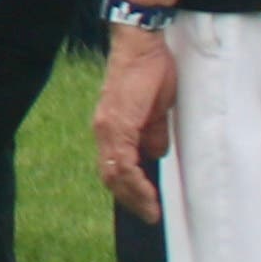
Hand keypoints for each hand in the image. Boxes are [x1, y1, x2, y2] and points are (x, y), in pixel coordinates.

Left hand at [95, 25, 177, 217]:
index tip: (147, 207)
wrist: (142, 45)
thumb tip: (155, 154)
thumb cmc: (151, 73)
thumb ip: (153, 133)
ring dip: (133, 196)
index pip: (114, 168)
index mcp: (112, 128)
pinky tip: (148, 193)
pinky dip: (134, 180)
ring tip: (150, 211)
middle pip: (110, 175)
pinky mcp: (117, 122)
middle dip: (130, 200)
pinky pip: (122, 159)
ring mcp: (107, 126)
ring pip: (113, 172)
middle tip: (150, 215)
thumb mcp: (156, 110)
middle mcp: (104, 129)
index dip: (129, 190)